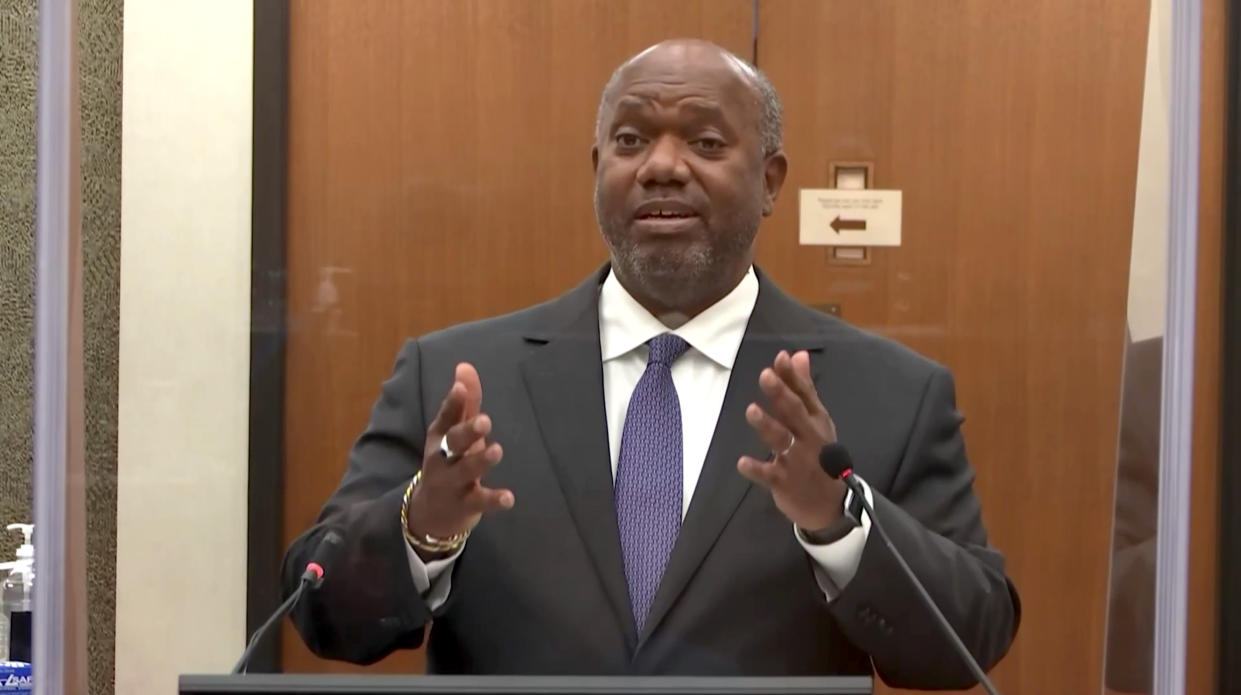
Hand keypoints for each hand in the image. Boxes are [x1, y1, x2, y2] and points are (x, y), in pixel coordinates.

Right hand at [405, 363, 513, 559]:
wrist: (430, 513)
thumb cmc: (448, 462)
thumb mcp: (453, 432)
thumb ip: (465, 402)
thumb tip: (465, 366)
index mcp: (440, 437)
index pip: (445, 418)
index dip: (452, 404)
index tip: (460, 388)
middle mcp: (442, 458)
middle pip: (453, 443)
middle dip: (467, 432)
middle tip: (485, 421)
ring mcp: (452, 483)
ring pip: (465, 471)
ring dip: (480, 461)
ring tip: (497, 450)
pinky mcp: (465, 505)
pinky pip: (479, 501)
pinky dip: (494, 500)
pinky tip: (509, 498)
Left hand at [737, 350, 846, 531]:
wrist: (830, 504)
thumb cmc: (819, 455)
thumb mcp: (817, 421)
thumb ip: (804, 388)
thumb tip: (798, 355)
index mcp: (815, 420)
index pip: (804, 394)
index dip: (792, 376)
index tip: (780, 357)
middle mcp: (808, 437)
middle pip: (793, 412)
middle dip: (780, 393)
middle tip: (765, 376)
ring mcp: (796, 459)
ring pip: (780, 439)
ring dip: (766, 424)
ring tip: (751, 410)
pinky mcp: (784, 481)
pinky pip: (768, 473)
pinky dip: (756, 469)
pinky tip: (742, 462)